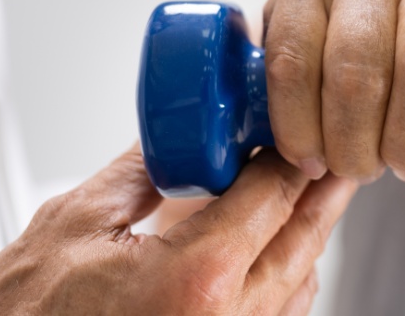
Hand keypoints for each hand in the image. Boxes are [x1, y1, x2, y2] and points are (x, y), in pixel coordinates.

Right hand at [0, 145, 355, 314]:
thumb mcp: (71, 225)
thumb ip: (137, 171)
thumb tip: (175, 135)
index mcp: (197, 279)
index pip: (274, 194)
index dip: (291, 150)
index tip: (295, 123)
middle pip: (305, 238)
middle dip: (321, 188)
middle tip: (333, 152)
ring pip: (301, 282)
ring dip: (307, 234)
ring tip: (308, 192)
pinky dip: (286, 276)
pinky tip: (271, 248)